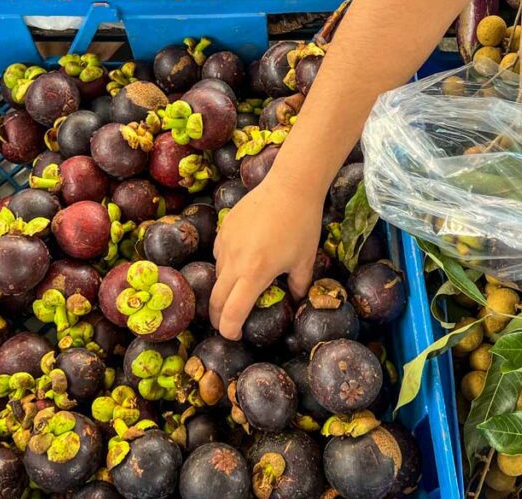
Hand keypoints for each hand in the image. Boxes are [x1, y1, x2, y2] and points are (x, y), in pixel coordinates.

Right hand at [210, 172, 323, 339]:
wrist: (290, 185)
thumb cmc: (302, 224)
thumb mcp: (305, 260)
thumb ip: (298, 285)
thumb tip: (295, 299)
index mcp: (255, 273)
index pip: (233, 312)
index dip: (230, 330)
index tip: (235, 336)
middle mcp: (234, 261)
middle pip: (216, 300)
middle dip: (219, 317)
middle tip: (227, 324)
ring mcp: (226, 243)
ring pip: (217, 275)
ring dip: (224, 289)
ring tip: (237, 292)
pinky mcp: (224, 229)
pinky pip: (219, 255)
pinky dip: (226, 265)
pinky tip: (240, 262)